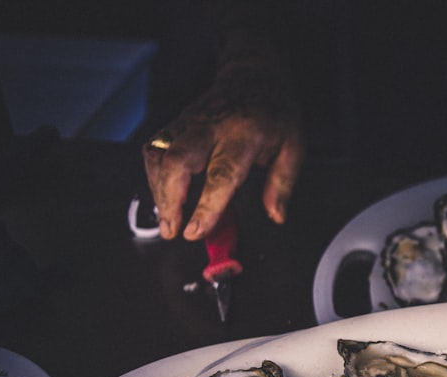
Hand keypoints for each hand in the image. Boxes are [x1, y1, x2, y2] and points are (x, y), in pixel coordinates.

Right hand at [143, 61, 303, 240]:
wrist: (253, 75)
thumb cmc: (274, 112)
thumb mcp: (293, 146)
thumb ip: (282, 184)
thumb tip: (276, 215)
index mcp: (244, 134)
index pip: (221, 174)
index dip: (206, 206)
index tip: (195, 232)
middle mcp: (210, 127)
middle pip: (177, 162)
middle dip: (169, 200)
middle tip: (173, 231)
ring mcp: (188, 123)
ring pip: (158, 156)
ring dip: (158, 192)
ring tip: (168, 220)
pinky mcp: (174, 124)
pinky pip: (153, 151)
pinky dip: (154, 178)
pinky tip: (165, 197)